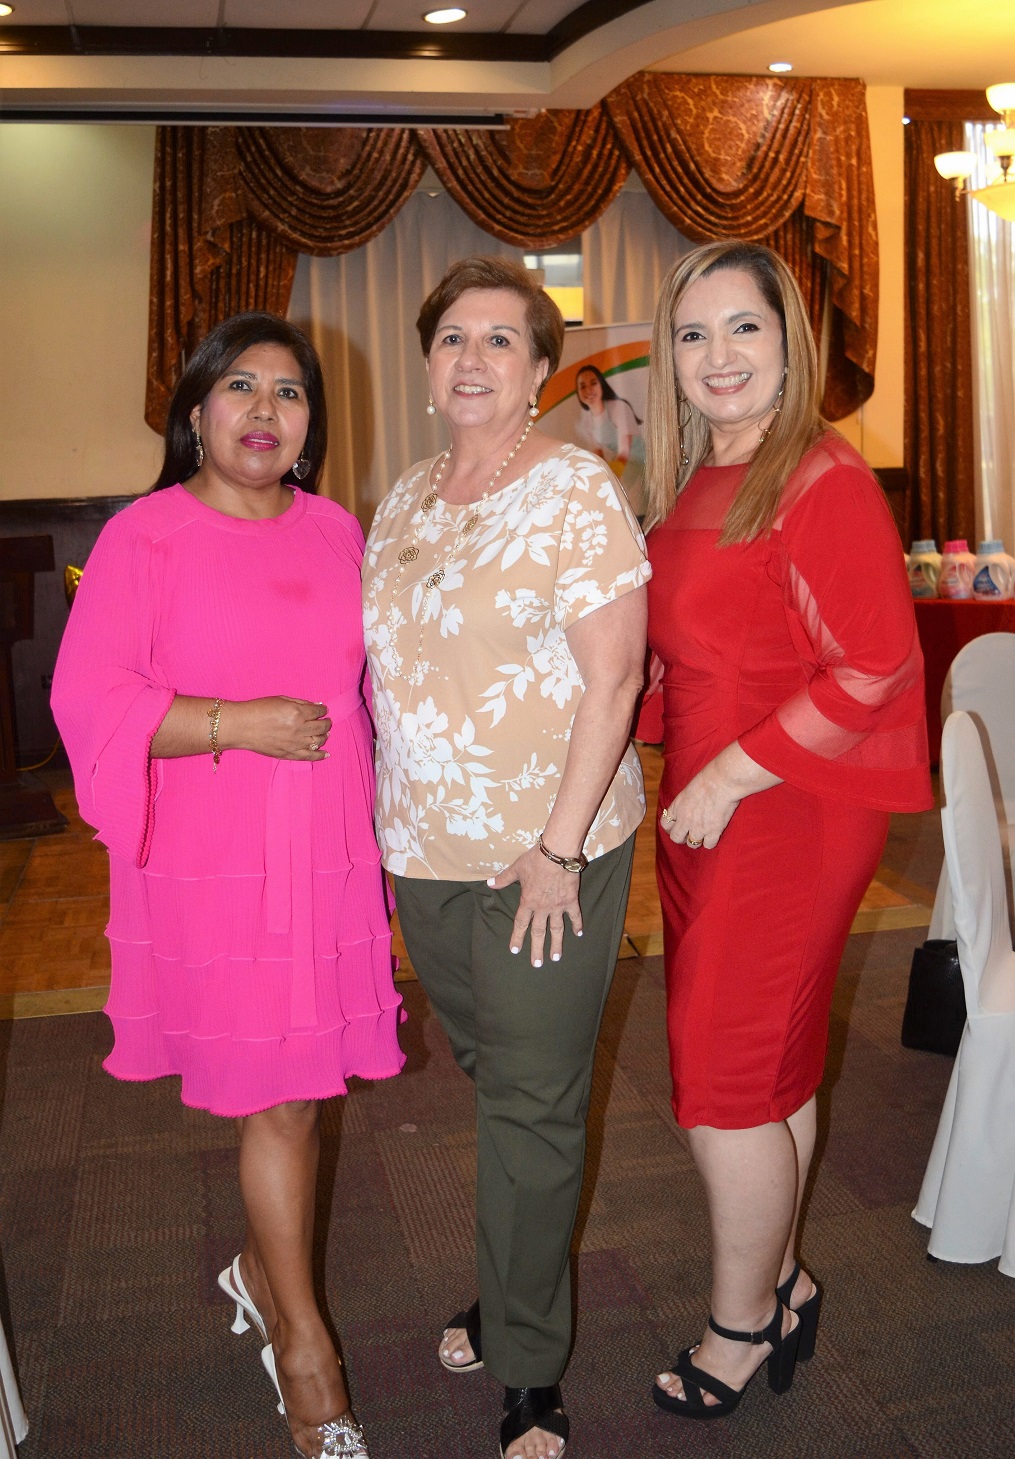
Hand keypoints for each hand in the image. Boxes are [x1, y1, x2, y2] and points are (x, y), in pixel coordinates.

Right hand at [221, 696, 330, 760]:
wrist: (241, 727)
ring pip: (318, 741)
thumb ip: (300, 703)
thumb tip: (317, 706)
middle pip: (321, 727)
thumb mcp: (280, 699)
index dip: (323, 710)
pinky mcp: (288, 754)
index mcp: (297, 712)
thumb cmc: (258, 709)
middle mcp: (298, 728)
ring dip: (324, 737)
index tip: (323, 710)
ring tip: (325, 734)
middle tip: (326, 721)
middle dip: (327, 723)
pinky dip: (320, 755)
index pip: (318, 711)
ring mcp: (294, 743)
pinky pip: (309, 756)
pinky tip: (326, 754)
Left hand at [487, 846, 583, 966]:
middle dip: (537, 949)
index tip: (515, 951)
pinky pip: (575, 915)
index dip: (517, 938)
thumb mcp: (516, 868)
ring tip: (556, 957)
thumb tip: (489, 884)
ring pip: (557, 929)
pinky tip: (579, 934)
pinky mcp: (571, 900)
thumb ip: (504, 879)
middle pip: (539, 932)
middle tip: (537, 964)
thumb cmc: (535, 859)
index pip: (520, 924)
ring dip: (557, 944)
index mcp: (528, 902)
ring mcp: (558, 906)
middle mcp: (542, 908)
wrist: (557, 853)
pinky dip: (577, 924)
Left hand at [660, 757, 741, 850]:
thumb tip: (689, 807)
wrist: (723, 781)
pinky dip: (711, 841)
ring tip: (704, 834)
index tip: (678, 825)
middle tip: (690, 833)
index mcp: (677, 806)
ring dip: (697, 840)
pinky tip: (715, 834)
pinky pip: (709, 845)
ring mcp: (699, 827)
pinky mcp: (714, 831)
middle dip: (682, 837)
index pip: (665, 824)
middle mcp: (685, 819)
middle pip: (676, 838)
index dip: (671, 827)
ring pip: (692, 844)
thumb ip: (686, 802)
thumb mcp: (689, 789)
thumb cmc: (709, 778)